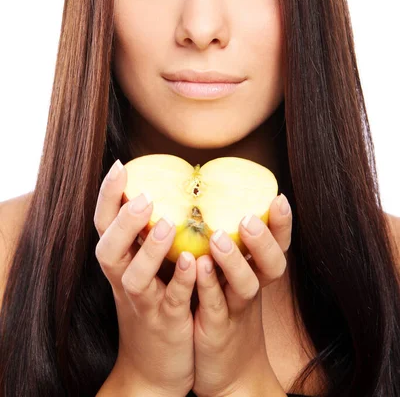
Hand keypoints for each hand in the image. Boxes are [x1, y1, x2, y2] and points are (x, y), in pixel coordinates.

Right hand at [94, 160, 196, 396]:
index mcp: (120, 261)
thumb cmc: (155, 302)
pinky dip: (180, 282)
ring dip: (148, 250)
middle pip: (108, 249)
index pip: (103, 224)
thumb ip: (149, 233)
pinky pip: (170, 301)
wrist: (155, 368)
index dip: (108, 195)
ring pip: (134, 277)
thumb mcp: (145, 266)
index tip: (121, 165)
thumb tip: (167, 185)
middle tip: (144, 196)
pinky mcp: (166, 323)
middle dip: (123, 222)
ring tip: (166, 224)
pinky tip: (194, 263)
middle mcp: (123, 280)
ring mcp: (143, 303)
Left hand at [192, 193, 291, 396]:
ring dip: (234, 261)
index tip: (279, 197)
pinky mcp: (218, 329)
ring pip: (246, 285)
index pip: (279, 244)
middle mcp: (254, 288)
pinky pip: (216, 306)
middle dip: (263, 240)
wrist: (229, 373)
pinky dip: (209, 286)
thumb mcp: (233, 277)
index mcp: (258, 271)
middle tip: (248, 218)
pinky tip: (197, 266)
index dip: (282, 224)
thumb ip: (228, 243)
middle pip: (272, 264)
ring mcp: (238, 310)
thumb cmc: (227, 310)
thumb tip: (208, 197)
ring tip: (217, 238)